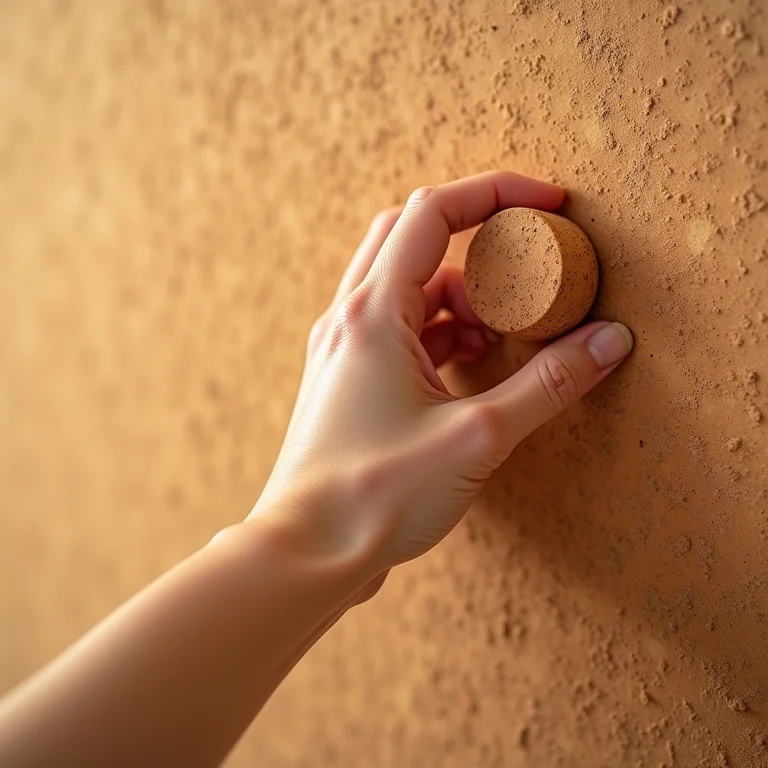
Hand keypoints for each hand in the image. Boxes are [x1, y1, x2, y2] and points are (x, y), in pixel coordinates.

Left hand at [251, 171, 632, 590]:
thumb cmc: (376, 496)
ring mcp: (342, 348)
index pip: (433, 213)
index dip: (496, 193)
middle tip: (523, 261)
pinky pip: (396, 328)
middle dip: (475, 237)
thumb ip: (548, 384)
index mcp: (373, 313)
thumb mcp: (478, 437)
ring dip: (456, 291)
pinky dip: (437, 328)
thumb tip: (608, 341)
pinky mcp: (347, 378)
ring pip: (402, 284)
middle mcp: (349, 318)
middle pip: (410, 236)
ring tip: (499, 327)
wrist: (307, 552)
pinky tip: (468, 361)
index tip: (549, 205)